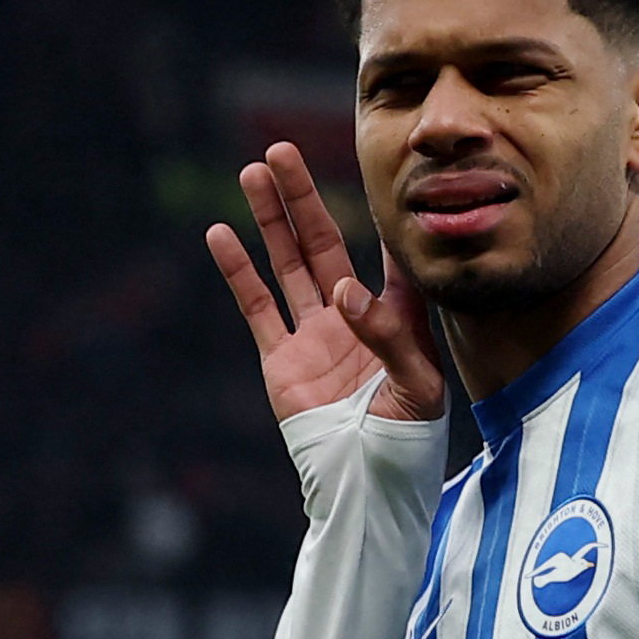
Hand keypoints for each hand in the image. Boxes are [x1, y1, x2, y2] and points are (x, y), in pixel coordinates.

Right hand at [204, 143, 443, 426]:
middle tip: (283, 150)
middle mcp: (353, 319)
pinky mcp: (282, 360)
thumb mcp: (417, 388)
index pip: (390, 256)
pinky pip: (256, 307)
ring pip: (288, 264)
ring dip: (271, 220)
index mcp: (397, 321)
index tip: (372, 169)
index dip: (381, 216)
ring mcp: (314, 337)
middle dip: (303, 199)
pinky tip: (221, 233)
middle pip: (324, 244)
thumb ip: (387, 335)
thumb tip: (343, 288)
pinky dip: (238, 271)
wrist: (366, 488)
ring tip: (253, 172)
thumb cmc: (406, 443)